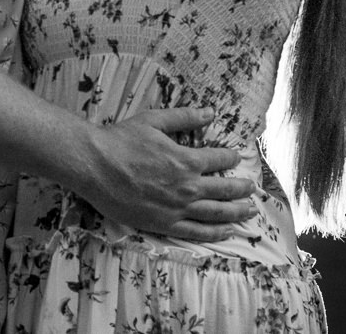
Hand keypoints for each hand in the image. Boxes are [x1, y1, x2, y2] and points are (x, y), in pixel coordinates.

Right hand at [79, 108, 257, 240]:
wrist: (94, 166)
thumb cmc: (120, 140)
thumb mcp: (153, 120)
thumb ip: (184, 117)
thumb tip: (210, 112)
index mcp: (186, 159)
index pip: (219, 159)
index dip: (231, 157)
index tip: (236, 157)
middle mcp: (188, 186)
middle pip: (225, 190)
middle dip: (242, 189)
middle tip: (252, 189)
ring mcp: (177, 208)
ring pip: (217, 213)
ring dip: (237, 212)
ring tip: (250, 212)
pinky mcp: (165, 224)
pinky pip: (197, 232)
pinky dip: (216, 232)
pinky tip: (227, 231)